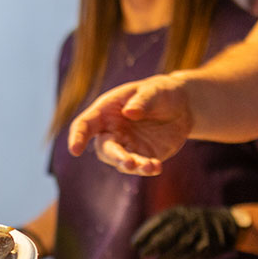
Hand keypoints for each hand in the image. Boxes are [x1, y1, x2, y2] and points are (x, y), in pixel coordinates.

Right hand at [68, 74, 193, 175]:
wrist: (182, 106)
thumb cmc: (161, 93)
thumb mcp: (154, 89)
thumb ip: (142, 100)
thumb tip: (129, 112)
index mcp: (105, 112)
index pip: (84, 125)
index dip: (77, 137)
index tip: (75, 151)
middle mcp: (111, 132)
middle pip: (105, 149)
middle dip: (115, 157)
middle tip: (128, 162)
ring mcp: (125, 147)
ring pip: (121, 161)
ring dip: (133, 166)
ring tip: (149, 166)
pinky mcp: (141, 157)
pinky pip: (140, 167)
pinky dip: (147, 169)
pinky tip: (157, 167)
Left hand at [131, 206, 240, 258]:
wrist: (226, 223)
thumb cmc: (193, 223)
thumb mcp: (179, 218)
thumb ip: (162, 227)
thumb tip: (141, 242)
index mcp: (180, 211)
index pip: (159, 220)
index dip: (145, 232)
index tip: (134, 243)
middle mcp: (190, 218)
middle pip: (169, 232)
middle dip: (153, 244)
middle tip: (142, 254)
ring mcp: (200, 229)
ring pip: (181, 243)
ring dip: (166, 255)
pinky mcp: (209, 241)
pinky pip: (192, 252)